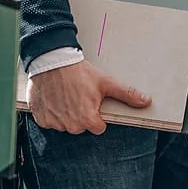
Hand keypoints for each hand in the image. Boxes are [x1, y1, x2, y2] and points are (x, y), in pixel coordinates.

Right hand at [28, 60, 151, 134]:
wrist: (52, 61)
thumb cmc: (79, 72)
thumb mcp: (105, 82)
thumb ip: (126, 94)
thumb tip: (146, 101)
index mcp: (88, 120)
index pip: (98, 127)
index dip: (97, 114)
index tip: (91, 101)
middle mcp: (71, 126)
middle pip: (81, 127)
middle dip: (81, 114)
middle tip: (78, 96)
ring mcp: (55, 123)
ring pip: (65, 124)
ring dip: (66, 114)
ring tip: (65, 95)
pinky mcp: (41, 119)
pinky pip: (50, 122)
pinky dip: (52, 112)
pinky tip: (54, 99)